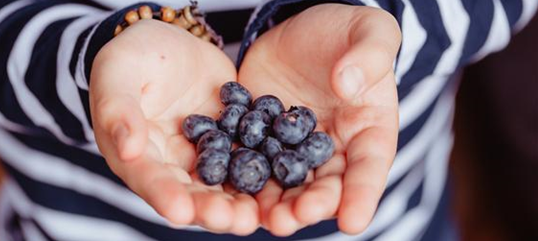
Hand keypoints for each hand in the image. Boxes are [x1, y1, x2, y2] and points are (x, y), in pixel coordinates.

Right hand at [90, 20, 258, 234]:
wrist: (173, 39)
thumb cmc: (134, 55)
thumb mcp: (118, 74)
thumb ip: (118, 111)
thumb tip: (127, 150)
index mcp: (136, 154)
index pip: (149, 179)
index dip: (164, 195)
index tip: (181, 212)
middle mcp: (172, 162)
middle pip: (191, 191)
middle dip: (212, 209)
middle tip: (234, 221)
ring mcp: (204, 153)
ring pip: (223, 183)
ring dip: (241, 200)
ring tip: (258, 214)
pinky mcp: (231, 138)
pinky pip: (248, 156)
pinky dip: (264, 169)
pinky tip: (283, 180)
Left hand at [238, 4, 400, 235]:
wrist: (302, 29)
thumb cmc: (347, 33)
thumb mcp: (369, 32)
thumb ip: (369, 55)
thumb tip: (347, 84)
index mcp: (368, 131)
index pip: (370, 167)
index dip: (362, 195)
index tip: (353, 222)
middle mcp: (332, 148)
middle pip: (325, 184)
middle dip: (310, 205)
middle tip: (292, 219)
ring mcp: (293, 147)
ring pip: (287, 182)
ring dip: (275, 203)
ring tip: (263, 219)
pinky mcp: (262, 137)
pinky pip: (253, 159)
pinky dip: (243, 176)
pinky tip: (230, 190)